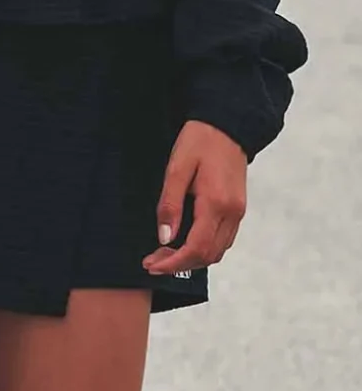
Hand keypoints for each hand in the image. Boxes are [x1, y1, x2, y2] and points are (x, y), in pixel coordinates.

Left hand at [145, 119, 247, 277]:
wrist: (228, 125)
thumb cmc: (199, 142)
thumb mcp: (177, 169)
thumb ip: (170, 205)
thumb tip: (165, 238)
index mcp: (216, 203)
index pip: (197, 248)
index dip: (173, 263)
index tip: (152, 265)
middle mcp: (233, 212)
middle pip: (208, 255)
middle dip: (179, 264)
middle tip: (152, 261)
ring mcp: (238, 211)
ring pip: (218, 250)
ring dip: (192, 258)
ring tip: (164, 252)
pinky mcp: (238, 208)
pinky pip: (223, 239)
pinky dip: (203, 247)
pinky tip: (184, 241)